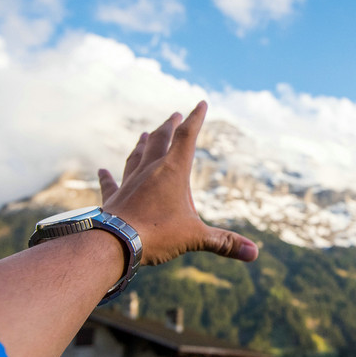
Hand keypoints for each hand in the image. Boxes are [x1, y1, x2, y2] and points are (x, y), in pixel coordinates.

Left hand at [98, 101, 257, 265]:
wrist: (114, 242)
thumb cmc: (156, 234)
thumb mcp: (195, 237)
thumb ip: (224, 243)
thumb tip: (254, 253)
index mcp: (173, 172)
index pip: (187, 137)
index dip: (196, 119)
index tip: (201, 103)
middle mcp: (150, 170)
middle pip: (160, 140)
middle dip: (169, 126)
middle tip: (174, 115)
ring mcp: (129, 183)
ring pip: (136, 156)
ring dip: (142, 144)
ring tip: (144, 134)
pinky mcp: (113, 199)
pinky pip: (110, 183)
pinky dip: (106, 177)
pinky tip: (100, 170)